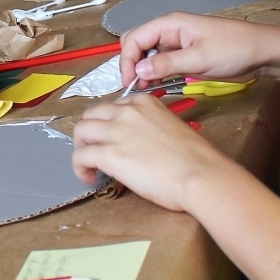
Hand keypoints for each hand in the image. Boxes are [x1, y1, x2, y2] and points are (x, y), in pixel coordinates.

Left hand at [71, 94, 223, 210]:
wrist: (201, 175)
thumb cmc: (195, 159)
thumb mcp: (171, 127)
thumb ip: (148, 127)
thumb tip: (136, 143)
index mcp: (143, 102)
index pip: (111, 107)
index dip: (106, 124)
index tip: (110, 138)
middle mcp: (126, 111)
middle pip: (90, 115)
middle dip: (89, 133)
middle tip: (94, 150)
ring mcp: (115, 131)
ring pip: (80, 132)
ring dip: (81, 148)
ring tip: (89, 165)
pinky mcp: (108, 153)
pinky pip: (79, 156)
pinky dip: (78, 167)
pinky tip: (89, 176)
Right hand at [118, 12, 279, 90]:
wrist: (264, 53)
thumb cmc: (235, 49)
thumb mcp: (200, 58)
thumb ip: (167, 64)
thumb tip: (139, 71)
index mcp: (170, 24)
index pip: (135, 38)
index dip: (127, 59)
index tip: (129, 82)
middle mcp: (169, 32)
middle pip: (137, 44)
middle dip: (132, 64)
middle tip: (136, 87)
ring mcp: (176, 45)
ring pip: (147, 56)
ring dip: (143, 71)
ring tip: (146, 90)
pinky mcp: (185, 57)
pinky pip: (161, 64)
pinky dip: (155, 75)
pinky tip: (157, 87)